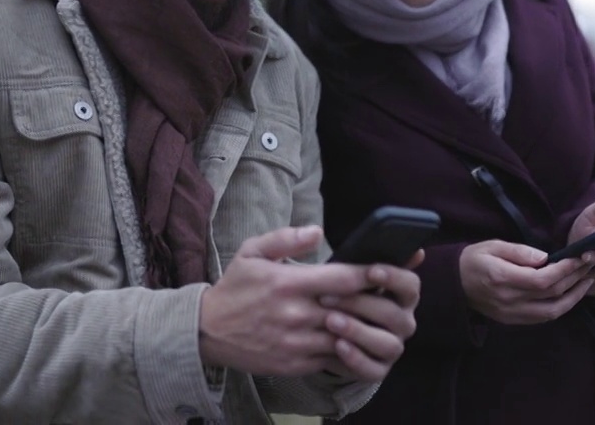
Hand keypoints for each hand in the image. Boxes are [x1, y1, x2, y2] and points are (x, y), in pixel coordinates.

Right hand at [199, 226, 410, 380]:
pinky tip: (354, 338)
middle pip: (351, 309)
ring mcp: (297, 342)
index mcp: (287, 283)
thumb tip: (317, 232)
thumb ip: (285, 238)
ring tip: (374, 318)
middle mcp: (295, 314)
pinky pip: (334, 358)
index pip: (342, 279)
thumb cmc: (235, 288)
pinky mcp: (296, 364)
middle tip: (387, 295)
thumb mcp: (251, 252)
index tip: (383, 270)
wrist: (207, 331)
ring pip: (347, 337)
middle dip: (372, 302)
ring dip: (362, 327)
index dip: (369, 275)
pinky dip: (348, 349)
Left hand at [317, 255, 421, 381]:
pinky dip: (356, 359)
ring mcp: (392, 347)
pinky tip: (337, 345)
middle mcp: (403, 321)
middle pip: (394, 314)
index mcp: (400, 294)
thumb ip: (368, 257)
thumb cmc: (338, 291)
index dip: (394, 277)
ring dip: (359, 331)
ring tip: (331, 321)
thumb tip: (409, 248)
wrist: (321, 328)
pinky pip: (373, 370)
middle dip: (362, 304)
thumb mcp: (345, 271)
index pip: (411, 285)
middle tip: (329, 296)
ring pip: (387, 344)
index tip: (370, 270)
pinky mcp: (378, 370)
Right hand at [459, 240, 593, 324]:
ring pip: (552, 311)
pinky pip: (543, 318)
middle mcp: (509, 300)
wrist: (452, 284)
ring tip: (586, 282)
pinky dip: (560, 307)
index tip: (578, 258)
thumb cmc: (473, 259)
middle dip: (574, 279)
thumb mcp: (492, 246)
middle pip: (551, 294)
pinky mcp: (513, 321)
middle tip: (588, 265)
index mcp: (502, 278)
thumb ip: (519, 251)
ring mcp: (511, 314)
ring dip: (573, 297)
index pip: (543, 279)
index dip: (564, 270)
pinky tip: (568, 295)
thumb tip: (545, 257)